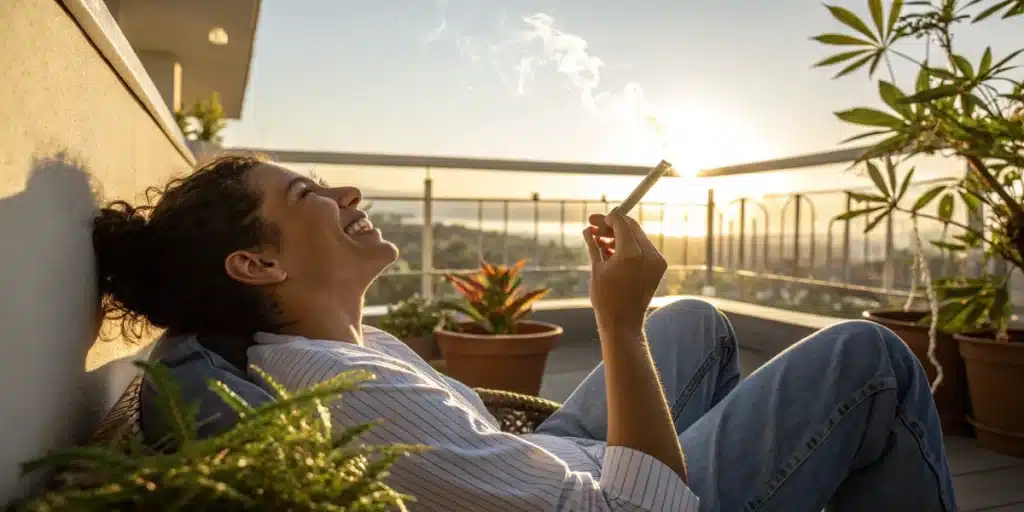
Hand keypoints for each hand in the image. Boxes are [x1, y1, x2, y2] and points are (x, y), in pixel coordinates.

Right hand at [583, 210, 666, 334]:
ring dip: (619, 235)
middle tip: (594, 227)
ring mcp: (656, 261)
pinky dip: (629, 246)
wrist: (623, 323)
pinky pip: (643, 248)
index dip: (606, 219)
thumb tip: (588, 229)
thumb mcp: (596, 268)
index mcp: (631, 253)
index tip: (594, 221)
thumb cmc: (606, 299)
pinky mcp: (659, 267)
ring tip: (600, 241)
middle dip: (612, 225)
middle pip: (631, 227)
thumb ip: (594, 244)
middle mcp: (648, 254)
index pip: (621, 222)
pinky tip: (611, 250)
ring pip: (637, 237)